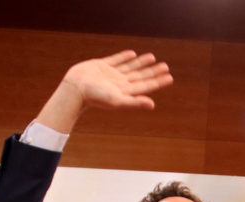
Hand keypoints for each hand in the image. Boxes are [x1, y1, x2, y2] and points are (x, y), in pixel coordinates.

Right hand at [35, 50, 172, 132]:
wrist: (75, 89)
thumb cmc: (96, 97)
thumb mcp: (117, 100)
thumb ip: (135, 102)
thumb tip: (152, 105)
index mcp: (126, 91)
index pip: (146, 86)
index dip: (158, 81)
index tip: (170, 77)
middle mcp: (120, 83)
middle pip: (141, 76)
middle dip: (153, 71)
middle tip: (166, 66)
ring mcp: (111, 74)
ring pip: (130, 67)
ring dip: (141, 62)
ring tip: (152, 57)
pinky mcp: (101, 66)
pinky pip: (116, 60)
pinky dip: (124, 57)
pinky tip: (132, 54)